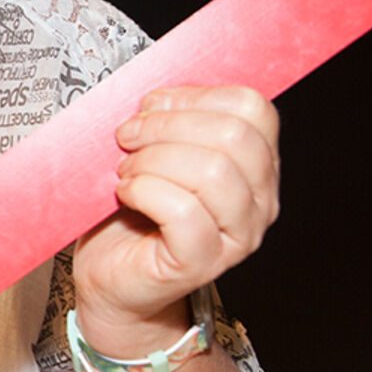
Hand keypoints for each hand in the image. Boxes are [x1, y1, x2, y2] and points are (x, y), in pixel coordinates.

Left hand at [72, 85, 279, 355]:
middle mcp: (259, 199)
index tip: (150, 107)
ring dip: (153, 160)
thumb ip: (167, 120)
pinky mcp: (202, 262)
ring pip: (213, 171)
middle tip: (127, 140)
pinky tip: (126, 194)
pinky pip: (183, 211)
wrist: (112, 275)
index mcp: (254, 163)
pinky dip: (144, 191)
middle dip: (166, 126)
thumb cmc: (131, 210)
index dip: (193, 96)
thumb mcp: (152, 150)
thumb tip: (156, 97)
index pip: (252, 107)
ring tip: (127, 172)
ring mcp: (236, 235)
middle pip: (234, 135)